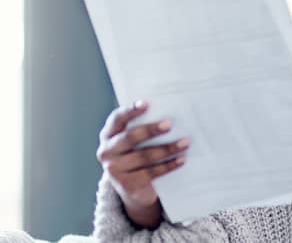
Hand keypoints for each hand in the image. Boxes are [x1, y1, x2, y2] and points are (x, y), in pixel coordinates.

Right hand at [96, 100, 189, 228]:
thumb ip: (143, 128)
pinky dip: (169, 165)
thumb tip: (170, 114)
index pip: (117, 119)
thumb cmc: (137, 154)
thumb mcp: (135, 142)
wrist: (132, 188)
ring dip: (167, 149)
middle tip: (169, 124)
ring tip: (185, 142)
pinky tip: (182, 159)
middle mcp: (107, 151)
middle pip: (129, 137)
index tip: (146, 103)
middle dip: (150, 130)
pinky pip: (151, 172)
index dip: (130, 110)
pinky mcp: (126, 185)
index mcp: (108, 134)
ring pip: (143, 156)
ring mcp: (114, 169)